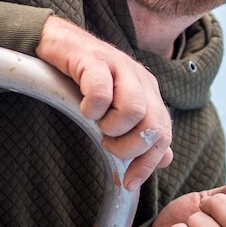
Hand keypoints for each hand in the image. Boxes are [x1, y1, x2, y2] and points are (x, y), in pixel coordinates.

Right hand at [35, 15, 172, 189]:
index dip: (148, 163)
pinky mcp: (95, 59)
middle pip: (153, 125)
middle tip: (106, 142)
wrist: (59, 44)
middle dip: (129, 147)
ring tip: (95, 122)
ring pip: (134, 110)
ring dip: (111, 126)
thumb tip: (166, 158)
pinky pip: (102, 91)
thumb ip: (142, 131)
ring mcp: (119, 66)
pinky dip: (91, 107)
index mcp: (149, 92)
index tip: (128, 182)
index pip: (164, 134)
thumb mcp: (118, 107)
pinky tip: (83, 106)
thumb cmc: (86, 80)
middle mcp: (140, 78)